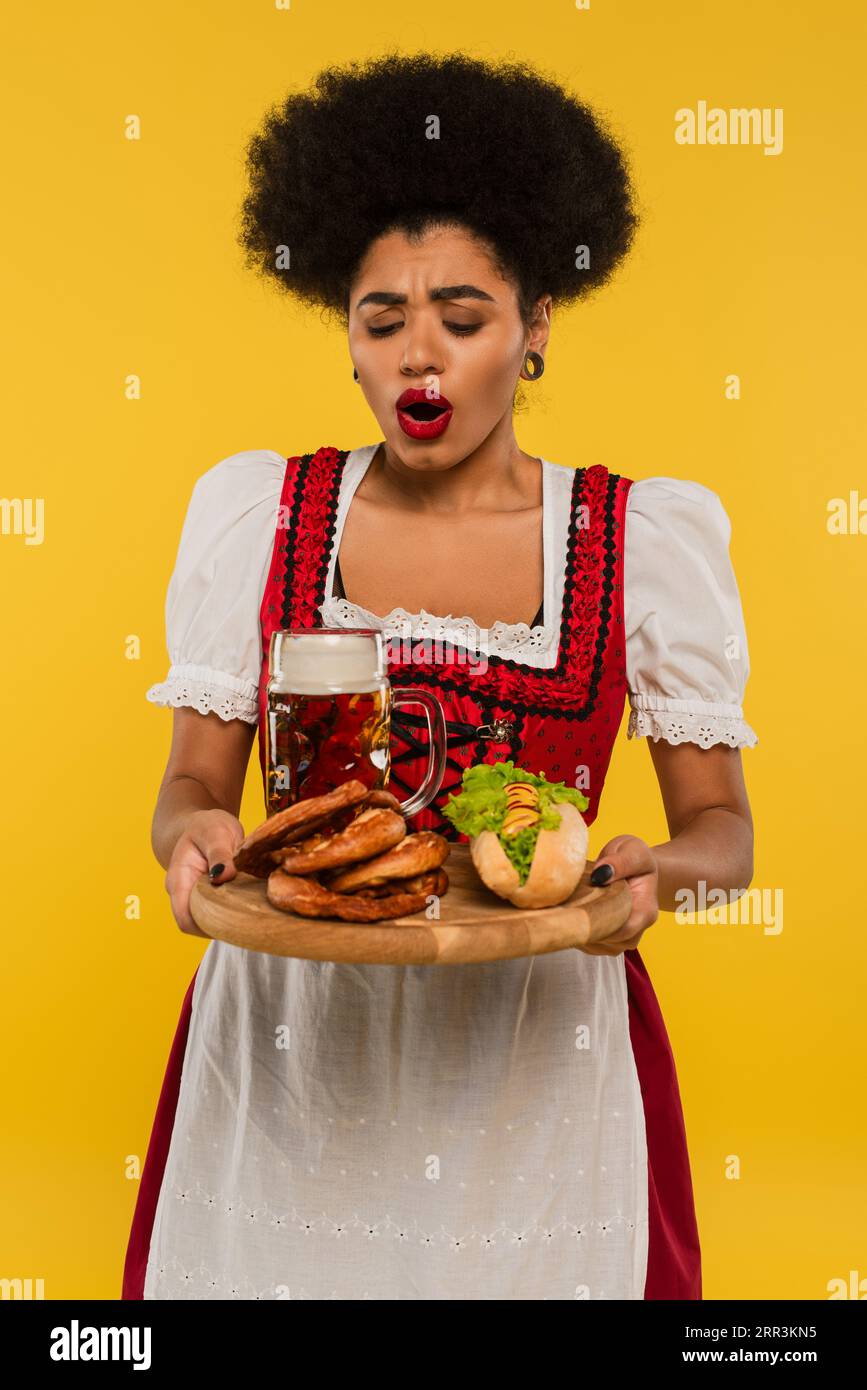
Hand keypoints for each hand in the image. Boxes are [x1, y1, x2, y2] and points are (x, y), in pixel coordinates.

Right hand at [164, 809, 245, 937]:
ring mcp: (194, 897)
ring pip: (209, 921)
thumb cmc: (207, 826)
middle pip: (199, 925)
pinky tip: (249, 904)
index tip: (235, 919)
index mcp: (178, 880)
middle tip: (251, 916)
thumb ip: (219, 854)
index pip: (185, 919)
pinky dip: (232, 912)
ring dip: (228, 919)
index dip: (206, 927)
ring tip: (251, 909)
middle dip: (222, 925)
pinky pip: (218, 913)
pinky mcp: (208, 898)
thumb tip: (223, 876)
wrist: (204, 824)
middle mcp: (183, 894)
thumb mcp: (215, 833)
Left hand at [578, 834, 658, 956]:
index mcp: (646, 910)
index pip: (624, 930)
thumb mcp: (632, 850)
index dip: (601, 924)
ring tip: (568, 909)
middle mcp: (637, 928)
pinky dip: (578, 932)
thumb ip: (620, 861)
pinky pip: (591, 943)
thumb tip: (600, 874)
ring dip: (580, 931)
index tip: (579, 907)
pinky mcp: (609, 936)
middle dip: (586, 928)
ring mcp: (623, 935)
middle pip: (610, 942)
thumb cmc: (635, 856)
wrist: (632, 863)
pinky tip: (570, 915)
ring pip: (598, 945)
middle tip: (566, 908)